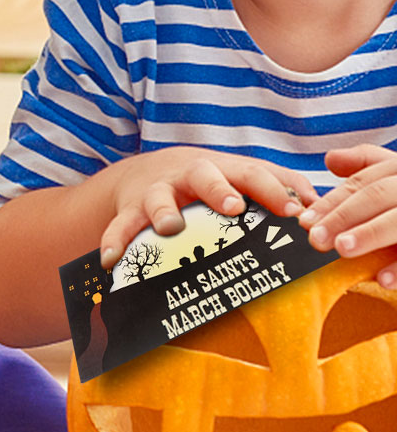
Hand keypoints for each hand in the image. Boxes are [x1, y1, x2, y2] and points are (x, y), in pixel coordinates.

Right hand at [98, 149, 315, 268]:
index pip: (252, 173)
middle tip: (232, 206)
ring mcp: (157, 193)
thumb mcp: (241, 177)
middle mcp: (189, 177)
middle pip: (204, 175)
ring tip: (169, 229)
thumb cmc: (210, 183)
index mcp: (223, 170)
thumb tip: (319, 207)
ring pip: (158, 199)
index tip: (294, 212)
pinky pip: (120, 227)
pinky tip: (112, 262)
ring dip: (164, 212)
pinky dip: (114, 243)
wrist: (148, 172)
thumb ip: (280, 187)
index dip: (273, 191)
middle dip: (219, 190)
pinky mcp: (130, 211)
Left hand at [299, 146, 396, 283]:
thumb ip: (368, 165)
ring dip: (372, 235)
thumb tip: (330, 159)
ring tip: (342, 250)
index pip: (363, 183)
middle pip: (379, 196)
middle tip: (315, 239)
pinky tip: (382, 278)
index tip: (304, 222)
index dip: (332, 202)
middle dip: (344, 216)